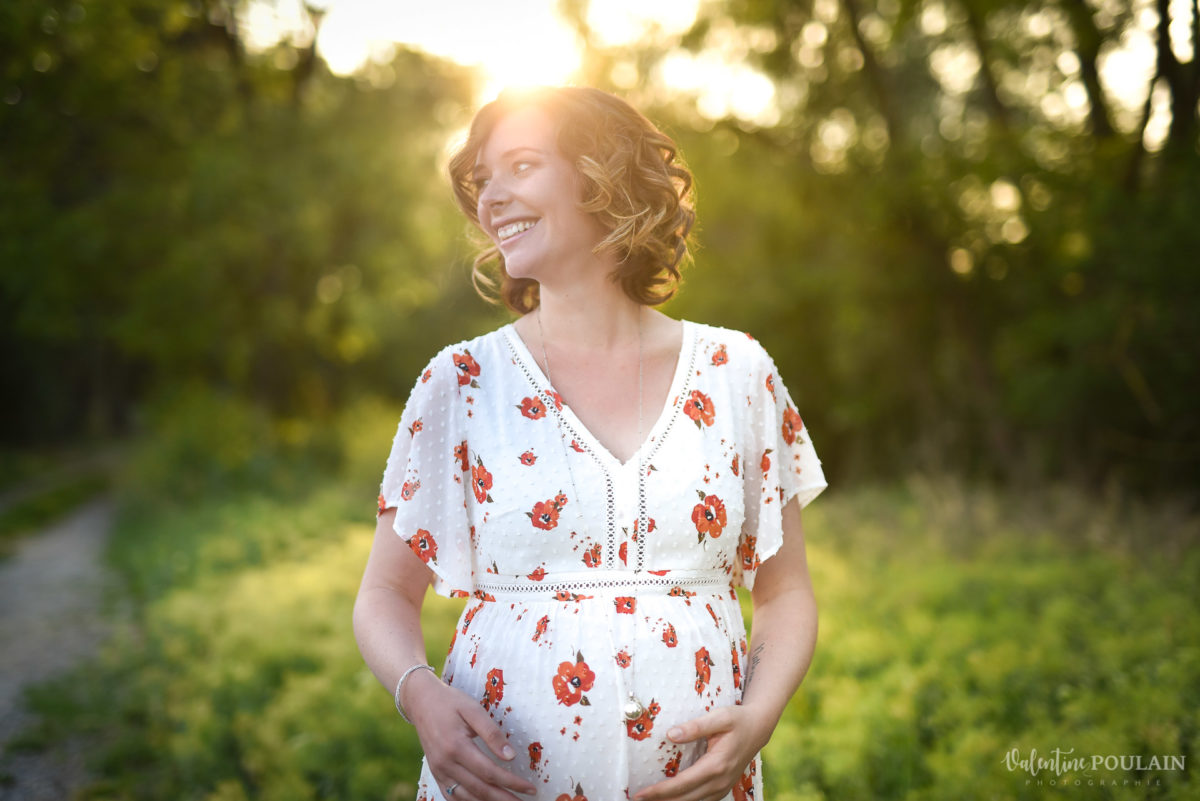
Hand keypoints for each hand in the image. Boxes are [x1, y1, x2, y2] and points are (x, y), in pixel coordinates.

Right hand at [405, 670, 537, 800]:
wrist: (421, 701)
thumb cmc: (450, 702)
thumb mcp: (473, 709)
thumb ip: (492, 733)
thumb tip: (510, 756)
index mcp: (456, 747)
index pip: (490, 772)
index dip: (512, 783)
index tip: (529, 788)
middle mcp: (445, 763)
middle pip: (480, 790)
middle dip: (504, 799)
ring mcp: (438, 771)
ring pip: (466, 797)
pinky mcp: (436, 773)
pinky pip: (452, 796)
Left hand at [633, 705, 770, 800]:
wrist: (758, 728)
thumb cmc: (737, 720)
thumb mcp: (719, 717)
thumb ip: (695, 726)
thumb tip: (671, 734)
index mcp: (717, 765)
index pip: (682, 784)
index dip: (659, 791)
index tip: (640, 793)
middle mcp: (720, 781)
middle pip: (685, 799)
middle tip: (636, 799)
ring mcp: (722, 788)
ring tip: (649, 800)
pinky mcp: (722, 788)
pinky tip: (670, 798)